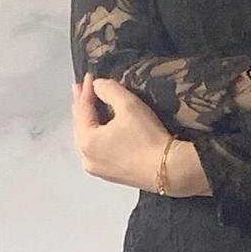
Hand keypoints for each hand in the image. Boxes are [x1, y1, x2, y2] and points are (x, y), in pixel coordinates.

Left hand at [73, 73, 207, 194]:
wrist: (170, 170)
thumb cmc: (149, 139)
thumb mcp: (129, 105)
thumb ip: (109, 90)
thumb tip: (98, 85)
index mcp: (87, 142)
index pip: (83, 110)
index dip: (86, 91)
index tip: (89, 77)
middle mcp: (87, 158)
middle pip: (81, 126)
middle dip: (83, 106)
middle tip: (80, 89)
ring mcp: (97, 169)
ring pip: (88, 139)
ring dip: (89, 121)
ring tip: (88, 106)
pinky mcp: (110, 175)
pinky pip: (97, 150)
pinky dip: (97, 136)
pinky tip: (100, 129)